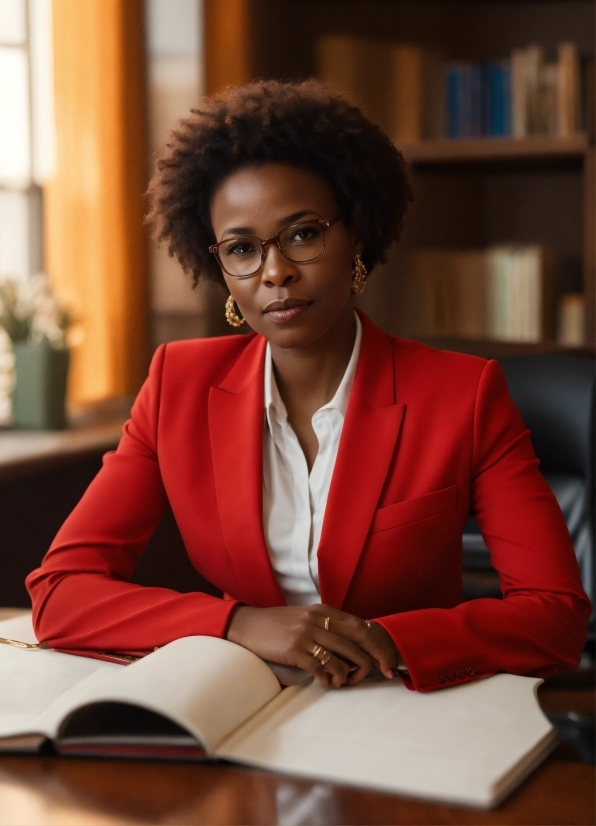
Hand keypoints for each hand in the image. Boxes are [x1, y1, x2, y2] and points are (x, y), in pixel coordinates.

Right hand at [226, 604, 398, 687]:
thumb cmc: (278, 625)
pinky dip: (329, 680)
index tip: (388, 662)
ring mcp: (307, 634)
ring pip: (343, 659)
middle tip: (382, 675)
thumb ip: (328, 626)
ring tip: (342, 681)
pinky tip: (325, 681)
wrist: (248, 625)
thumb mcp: (306, 618)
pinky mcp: (295, 650)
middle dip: (374, 661)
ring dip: (348, 676)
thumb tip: (356, 645)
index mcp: (324, 611)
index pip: (361, 627)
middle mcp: (318, 620)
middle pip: (358, 642)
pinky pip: (323, 669)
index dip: (379, 646)